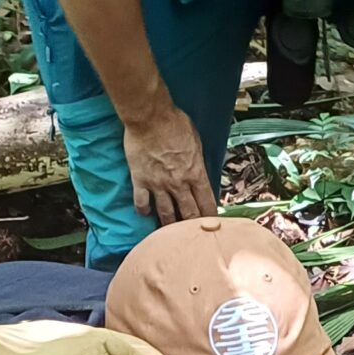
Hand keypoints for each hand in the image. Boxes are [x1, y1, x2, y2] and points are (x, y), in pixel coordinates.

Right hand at [122, 101, 216, 225]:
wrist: (149, 117)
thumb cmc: (175, 123)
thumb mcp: (196, 141)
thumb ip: (198, 160)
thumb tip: (199, 170)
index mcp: (195, 173)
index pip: (207, 203)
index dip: (211, 217)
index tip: (213, 225)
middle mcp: (178, 184)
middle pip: (189, 214)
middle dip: (192, 227)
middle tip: (194, 237)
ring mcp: (158, 185)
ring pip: (166, 214)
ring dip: (169, 226)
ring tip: (171, 234)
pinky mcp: (140, 181)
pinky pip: (142, 203)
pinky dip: (144, 211)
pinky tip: (146, 214)